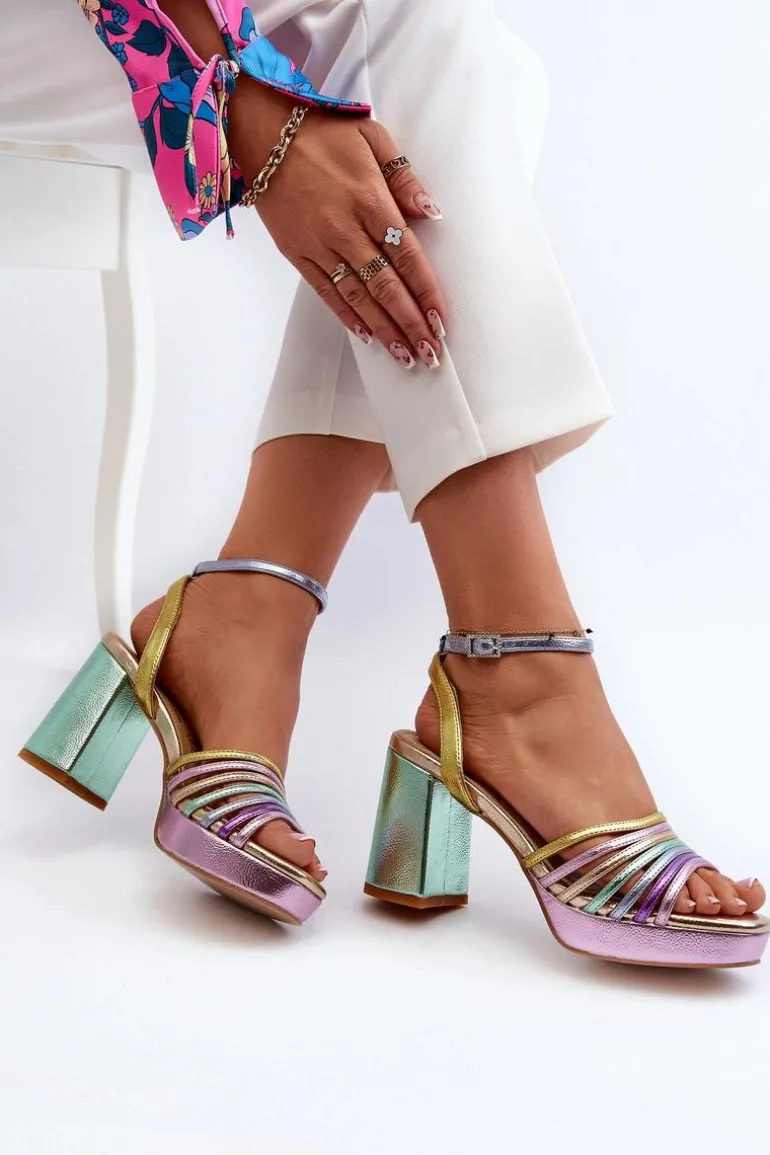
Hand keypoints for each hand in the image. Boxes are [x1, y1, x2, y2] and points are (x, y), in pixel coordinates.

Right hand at [229, 83, 446, 370]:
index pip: (406, 255)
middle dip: (410, 323)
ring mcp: (318, 244)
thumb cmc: (321, 131)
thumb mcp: (372, 136)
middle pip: (385, 286)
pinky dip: (347, 316)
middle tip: (430, 352)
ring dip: (383, 329)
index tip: (441, 319)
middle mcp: (344, 228)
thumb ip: (404, 177)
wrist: (261, 131)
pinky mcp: (296, 253)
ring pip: (357, 297)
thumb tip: (431, 212)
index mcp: (369, 199)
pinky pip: (326, 291)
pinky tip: (367, 336)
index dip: (425, 291)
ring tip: (405, 355)